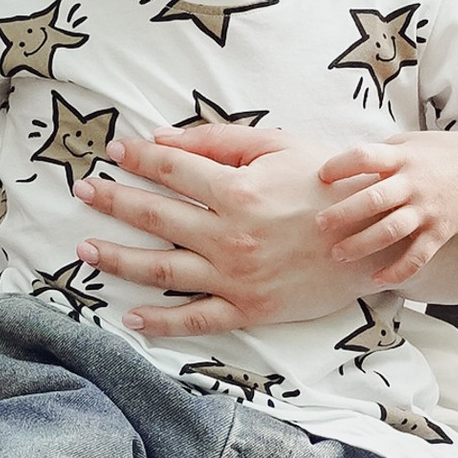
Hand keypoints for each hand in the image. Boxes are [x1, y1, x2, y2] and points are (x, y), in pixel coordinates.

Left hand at [72, 122, 350, 337]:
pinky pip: (195, 317)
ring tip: (86, 249)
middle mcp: (229, 235)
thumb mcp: (278, 146)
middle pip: (154, 216)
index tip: (113, 151)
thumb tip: (164, 136)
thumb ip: (219, 141)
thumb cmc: (327, 185)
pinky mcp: (249, 308)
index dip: (138, 157)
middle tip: (82, 191)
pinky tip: (130, 318)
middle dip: (112, 201)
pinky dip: (160, 321)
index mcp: (237, 190)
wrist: (375, 237)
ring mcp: (236, 276)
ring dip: (118, 259)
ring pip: (161, 269)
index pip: (171, 169)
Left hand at [315, 136, 457, 290]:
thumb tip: (337, 166)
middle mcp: (414, 184)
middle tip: (318, 224)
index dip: (340, 166)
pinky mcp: (440, 232)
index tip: (321, 176)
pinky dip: (398, 271)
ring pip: (391, 231)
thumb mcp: (408, 143)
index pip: (366, 157)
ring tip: (338, 253)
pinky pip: (417, 257)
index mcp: (402, 158)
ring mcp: (428, 210)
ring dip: (362, 245)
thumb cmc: (438, 154)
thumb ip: (378, 155)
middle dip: (343, 213)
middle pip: (374, 199)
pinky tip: (377, 278)